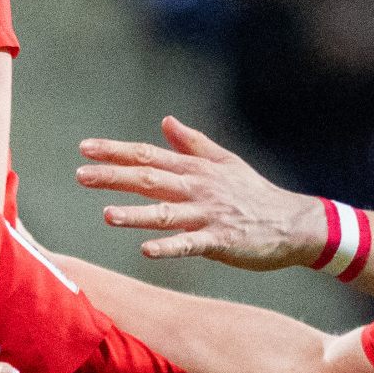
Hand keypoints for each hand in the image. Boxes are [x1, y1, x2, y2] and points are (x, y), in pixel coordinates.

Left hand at [75, 117, 328, 269]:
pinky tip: (145, 250)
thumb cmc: (254, 194)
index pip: (149, 156)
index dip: (116, 152)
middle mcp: (198, 188)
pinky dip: (168, 247)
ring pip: (166, 213)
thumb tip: (166, 122)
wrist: (293, 224)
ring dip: (135, 214)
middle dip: (113, 176)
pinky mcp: (220, 240)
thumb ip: (193, 143)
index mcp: (196, 169)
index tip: (85, 149)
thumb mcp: (225, 162)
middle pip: (150, 179)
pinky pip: (190, 244)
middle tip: (80, 175)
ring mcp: (208, 215)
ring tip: (106, 214)